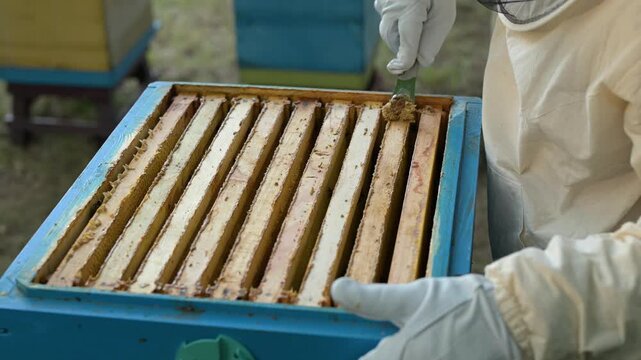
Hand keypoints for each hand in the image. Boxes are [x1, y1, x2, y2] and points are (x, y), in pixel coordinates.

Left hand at [331, 275, 521, 359]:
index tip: (339, 351)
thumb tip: (336, 289)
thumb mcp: (414, 296)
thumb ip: (373, 299)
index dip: (355, 356)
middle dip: (382, 353)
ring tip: (412, 340)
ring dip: (402, 355)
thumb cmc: (462, 305)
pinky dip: (421, 357)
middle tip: (386, 339)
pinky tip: (429, 347)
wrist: (515, 320)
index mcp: (399, 357)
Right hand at [374, 0, 455, 77]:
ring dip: (402, 39)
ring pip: (389, 34)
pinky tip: (409, 15)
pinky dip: (397, 26)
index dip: (405, 63)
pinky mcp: (378, 4)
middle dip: (406, 50)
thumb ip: (432, 41)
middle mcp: (390, 8)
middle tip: (417, 55)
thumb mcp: (444, 15)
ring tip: (418, 23)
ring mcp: (381, 5)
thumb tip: (419, 63)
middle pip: (395, 41)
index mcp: (410, 9)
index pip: (405, 44)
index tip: (405, 74)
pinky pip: (387, 23)